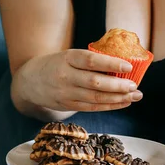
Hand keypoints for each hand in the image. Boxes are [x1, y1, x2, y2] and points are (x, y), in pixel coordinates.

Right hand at [12, 49, 142, 112]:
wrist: (30, 81)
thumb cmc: (57, 65)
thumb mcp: (69, 56)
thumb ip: (90, 60)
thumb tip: (122, 65)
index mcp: (67, 58)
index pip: (91, 61)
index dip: (111, 64)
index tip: (128, 66)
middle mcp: (66, 76)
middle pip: (95, 83)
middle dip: (118, 85)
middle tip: (134, 85)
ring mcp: (66, 93)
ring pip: (96, 98)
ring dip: (118, 98)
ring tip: (135, 95)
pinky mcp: (68, 105)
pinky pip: (92, 107)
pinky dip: (110, 106)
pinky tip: (124, 102)